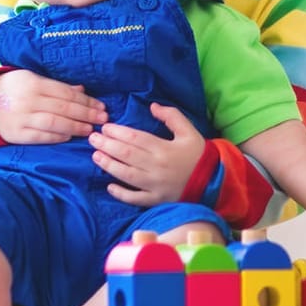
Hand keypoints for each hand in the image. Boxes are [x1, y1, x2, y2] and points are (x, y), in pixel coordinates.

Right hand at [0, 70, 105, 144]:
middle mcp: (28, 100)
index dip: (86, 100)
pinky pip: (40, 136)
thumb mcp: (33, 79)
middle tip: (102, 118)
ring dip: (75, 127)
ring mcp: (22, 117)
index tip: (101, 106)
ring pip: (54, 123)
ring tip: (89, 129)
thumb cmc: (14, 89)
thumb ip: (57, 86)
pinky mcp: (16, 134)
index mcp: (34, 83)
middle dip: (86, 114)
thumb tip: (82, 89)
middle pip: (63, 108)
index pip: (66, 93)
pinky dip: (56, 137)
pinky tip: (70, 137)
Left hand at [91, 104, 206, 205]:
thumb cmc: (198, 154)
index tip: (105, 127)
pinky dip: (121, 193)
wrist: (213, 181)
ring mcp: (155, 185)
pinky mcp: (156, 199)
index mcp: (164, 149)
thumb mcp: (189, 130)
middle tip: (92, 138)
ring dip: (108, 165)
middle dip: (107, 146)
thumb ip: (171, 116)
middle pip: (126, 155)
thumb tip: (152, 106)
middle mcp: (156, 167)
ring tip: (95, 156)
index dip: (117, 132)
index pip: (135, 138)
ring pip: (126, 175)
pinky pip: (135, 198)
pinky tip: (109, 186)